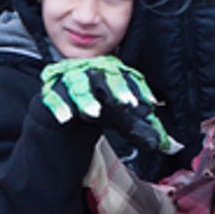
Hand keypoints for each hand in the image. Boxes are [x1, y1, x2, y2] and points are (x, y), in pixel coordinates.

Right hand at [39, 56, 182, 154]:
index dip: (138, 90)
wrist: (68, 102)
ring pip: (78, 85)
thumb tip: (164, 144)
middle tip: (126, 104)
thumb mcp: (121, 115)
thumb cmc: (100, 104)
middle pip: (106, 76)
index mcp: (112, 70)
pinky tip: (65, 118)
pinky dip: (59, 107)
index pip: (128, 77)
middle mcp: (92, 69)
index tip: (148, 104)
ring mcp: (69, 77)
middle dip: (116, 89)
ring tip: (94, 113)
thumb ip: (139, 127)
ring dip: (86, 99)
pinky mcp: (51, 88)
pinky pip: (53, 97)